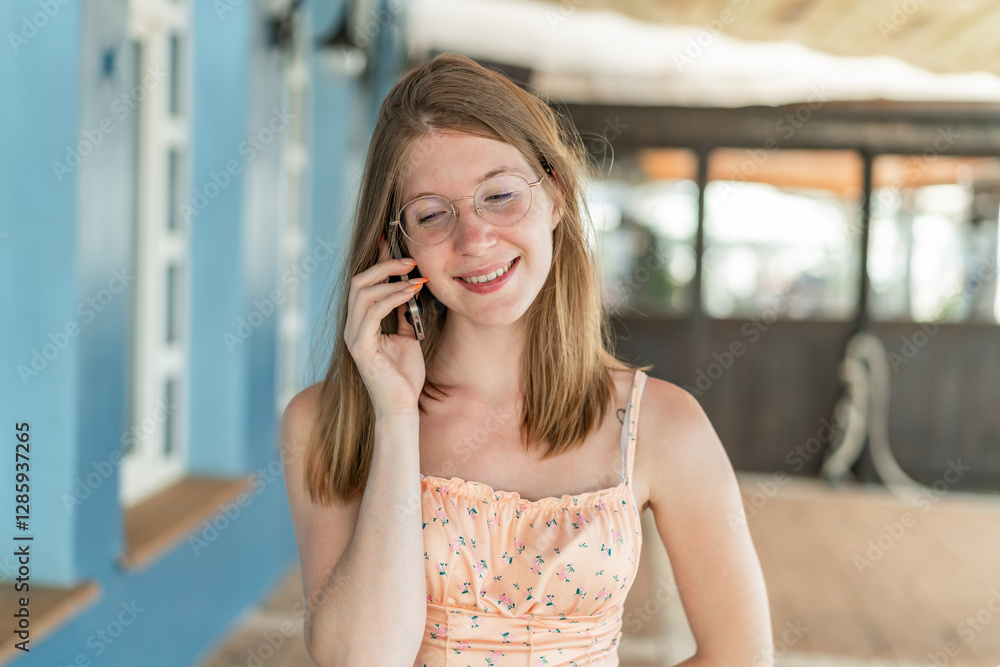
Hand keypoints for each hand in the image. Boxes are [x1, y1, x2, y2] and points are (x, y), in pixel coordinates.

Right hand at [344, 237, 427, 418]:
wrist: (401, 408)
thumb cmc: (404, 377)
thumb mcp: (407, 339)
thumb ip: (403, 316)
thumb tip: (410, 289)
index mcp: (361, 324)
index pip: (365, 285)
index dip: (378, 262)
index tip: (394, 243)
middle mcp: (353, 328)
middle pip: (359, 282)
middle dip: (385, 266)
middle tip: (412, 260)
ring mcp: (354, 337)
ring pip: (363, 293)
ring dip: (392, 281)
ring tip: (416, 277)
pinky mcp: (361, 348)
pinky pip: (372, 313)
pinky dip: (392, 298)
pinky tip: (410, 293)